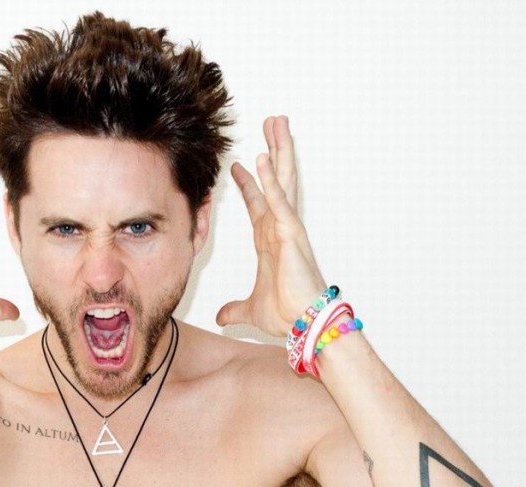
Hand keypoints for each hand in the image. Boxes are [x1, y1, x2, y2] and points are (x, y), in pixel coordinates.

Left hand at [216, 115, 327, 336]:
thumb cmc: (286, 315)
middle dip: (273, 151)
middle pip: (276, 180)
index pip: (258, 204)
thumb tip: (222, 318)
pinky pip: (278, 201)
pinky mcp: (290, 234)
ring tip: (276, 123)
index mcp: (271, 241)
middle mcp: (280, 228)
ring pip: (282, 180)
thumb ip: (235, 310)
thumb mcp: (250, 310)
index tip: (238, 166)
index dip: (249, 184)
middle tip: (271, 123)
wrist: (302, 324)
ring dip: (277, 151)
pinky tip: (261, 159)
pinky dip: (269, 181)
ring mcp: (287, 227)